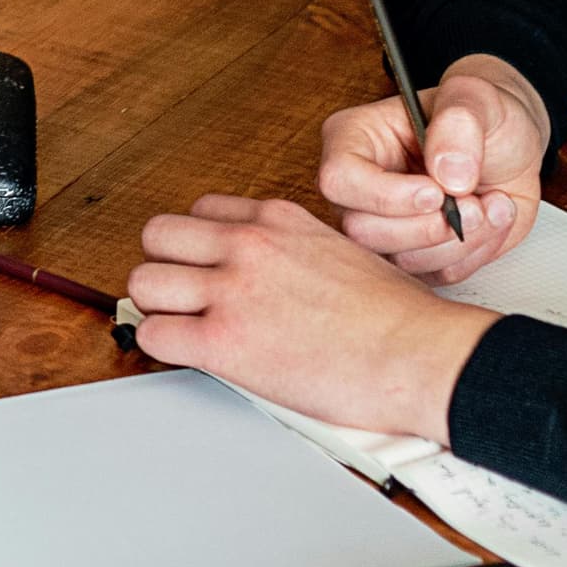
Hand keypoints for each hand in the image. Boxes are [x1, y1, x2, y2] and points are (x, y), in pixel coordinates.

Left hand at [127, 195, 497, 446]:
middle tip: (182, 296)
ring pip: (145, 282)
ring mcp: (233, 290)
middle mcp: (248, 246)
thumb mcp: (342, 252)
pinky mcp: (225, 341)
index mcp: (277, 220)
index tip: (204, 269)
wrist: (421, 355)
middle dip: (166, 267)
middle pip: (159, 236)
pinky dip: (162, 347)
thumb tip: (278, 273)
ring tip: (182, 327)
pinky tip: (188, 355)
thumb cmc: (399, 318)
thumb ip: (295, 252)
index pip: (201, 212)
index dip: (198, 245)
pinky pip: (155, 335)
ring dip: (158, 307)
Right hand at [318, 52, 551, 285]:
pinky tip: (491, 218)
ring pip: (401, 260)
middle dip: (428, 227)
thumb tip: (447, 173)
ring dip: (460, 241)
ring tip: (489, 204)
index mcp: (354, 138)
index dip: (385, 195)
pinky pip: (437, 275)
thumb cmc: (483, 113)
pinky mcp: (419, 252)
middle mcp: (362, 186)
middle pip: (362, 231)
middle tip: (472, 204)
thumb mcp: (476, 98)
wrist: (513, 144)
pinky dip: (476, 252)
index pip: (339, 179)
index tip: (435, 192)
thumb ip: (459, 124)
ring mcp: (387, 224)